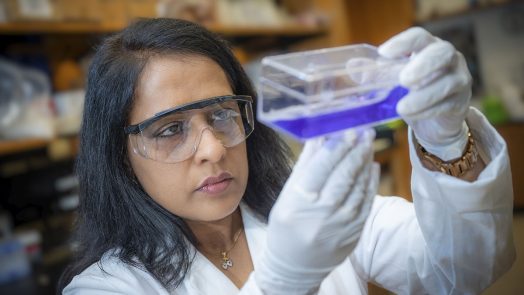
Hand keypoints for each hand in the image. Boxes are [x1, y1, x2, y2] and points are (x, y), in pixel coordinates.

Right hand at [255, 129, 379, 293]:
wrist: (295, 266)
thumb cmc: (286, 226)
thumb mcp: (287, 195)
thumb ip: (305, 166)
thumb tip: (319, 137)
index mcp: (300, 200)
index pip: (323, 165)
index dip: (338, 145)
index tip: (348, 129)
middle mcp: (322, 211)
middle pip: (344, 173)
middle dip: (356, 149)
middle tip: (364, 131)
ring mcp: (342, 223)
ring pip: (359, 185)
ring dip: (365, 161)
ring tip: (367, 144)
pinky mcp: (355, 231)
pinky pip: (367, 200)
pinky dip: (371, 181)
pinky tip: (371, 166)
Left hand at [379, 27, 471, 159]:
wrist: (434, 120)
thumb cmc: (412, 93)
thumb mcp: (391, 83)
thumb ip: (376, 74)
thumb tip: (353, 67)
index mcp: (428, 47)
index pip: (419, 37)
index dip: (403, 43)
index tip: (383, 53)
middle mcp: (448, 58)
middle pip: (441, 53)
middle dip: (422, 65)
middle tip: (403, 80)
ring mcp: (459, 79)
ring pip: (447, 82)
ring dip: (423, 96)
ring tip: (401, 108)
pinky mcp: (461, 102)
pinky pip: (447, 104)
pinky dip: (428, 110)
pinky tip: (413, 115)